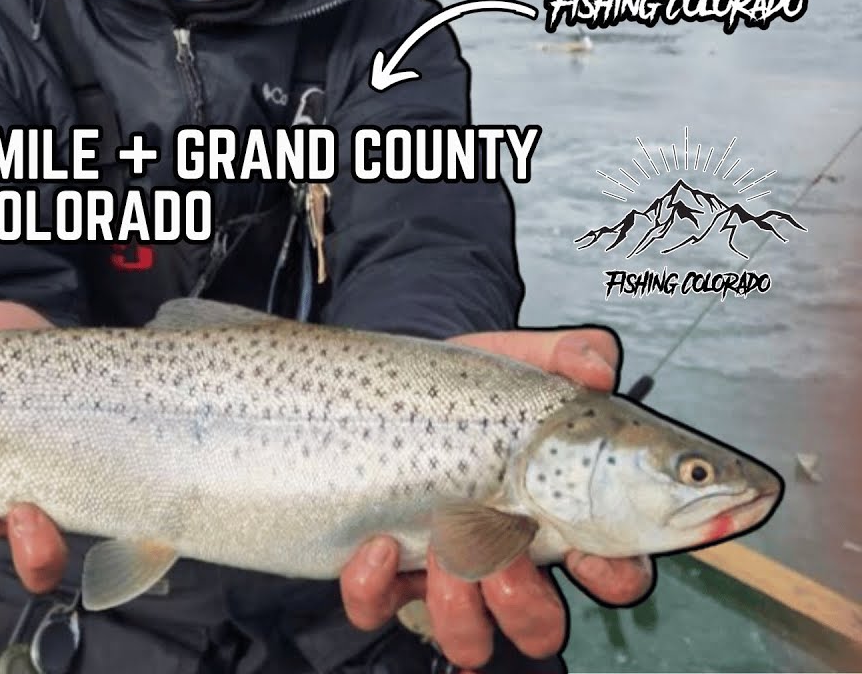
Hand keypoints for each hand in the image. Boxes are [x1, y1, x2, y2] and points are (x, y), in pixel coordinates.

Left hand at [338, 328, 655, 668]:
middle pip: (539, 625)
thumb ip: (568, 355)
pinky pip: (378, 608)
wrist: (394, 384)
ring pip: (468, 634)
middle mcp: (507, 559)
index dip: (613, 576)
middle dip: (524, 604)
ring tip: (441, 545)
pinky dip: (374, 588)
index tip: (591, 554)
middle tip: (504, 553)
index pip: (612, 572)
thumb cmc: (471, 386)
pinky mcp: (385, 572)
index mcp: (557, 517)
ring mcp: (446, 573)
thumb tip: (597, 368)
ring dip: (457, 605)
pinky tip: (376, 543)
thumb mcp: (520, 361)